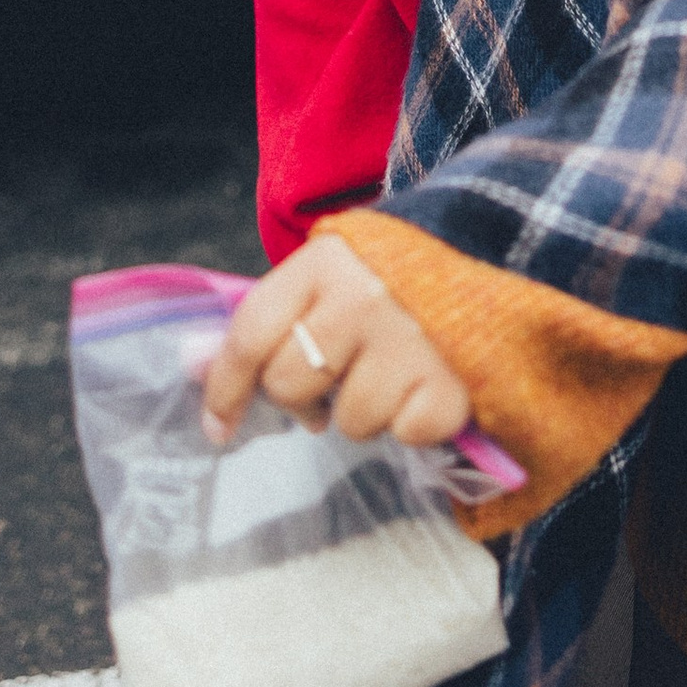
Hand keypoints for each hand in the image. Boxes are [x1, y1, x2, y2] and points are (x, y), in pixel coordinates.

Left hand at [203, 237, 471, 453]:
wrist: (496, 250)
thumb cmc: (396, 272)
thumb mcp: (330, 272)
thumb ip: (270, 315)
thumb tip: (190, 364)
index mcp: (325, 262)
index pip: (250, 333)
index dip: (224, 387)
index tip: (217, 427)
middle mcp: (362, 300)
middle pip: (289, 384)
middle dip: (302, 395)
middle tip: (333, 378)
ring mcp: (408, 344)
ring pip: (348, 422)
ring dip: (365, 409)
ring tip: (392, 373)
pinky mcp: (449, 387)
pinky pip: (404, 435)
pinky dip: (414, 422)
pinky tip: (428, 384)